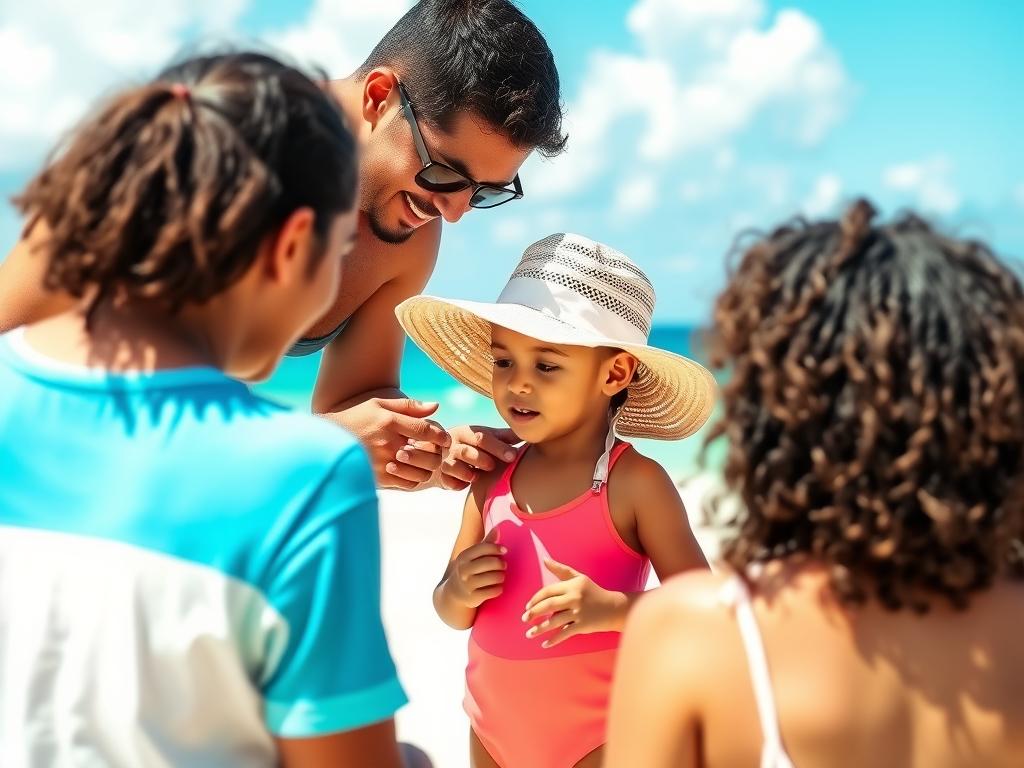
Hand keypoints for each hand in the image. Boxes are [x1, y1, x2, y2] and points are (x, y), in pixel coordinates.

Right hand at [329, 397, 449, 490]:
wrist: (328, 441)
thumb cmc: (356, 418)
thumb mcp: (378, 404)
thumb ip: (409, 406)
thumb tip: (436, 406)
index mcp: (389, 422)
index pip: (427, 430)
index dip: (441, 435)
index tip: (445, 438)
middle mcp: (387, 443)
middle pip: (429, 455)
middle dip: (438, 453)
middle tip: (436, 451)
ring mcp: (383, 463)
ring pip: (421, 473)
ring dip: (427, 468)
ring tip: (423, 461)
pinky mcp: (379, 478)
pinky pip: (407, 484)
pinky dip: (414, 478)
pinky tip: (410, 470)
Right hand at [405, 425, 518, 490]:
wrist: (447, 457)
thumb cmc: (474, 446)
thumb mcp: (488, 437)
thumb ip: (505, 437)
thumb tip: (527, 433)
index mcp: (466, 432)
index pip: (482, 438)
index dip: (498, 448)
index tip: (513, 456)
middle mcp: (453, 445)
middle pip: (466, 452)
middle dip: (482, 460)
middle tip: (493, 466)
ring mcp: (445, 461)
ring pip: (453, 467)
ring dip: (468, 472)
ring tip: (477, 476)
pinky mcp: (441, 476)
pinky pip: (448, 482)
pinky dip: (457, 484)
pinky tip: (466, 484)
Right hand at [446, 529, 506, 607]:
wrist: (454, 593)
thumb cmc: (469, 569)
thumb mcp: (473, 556)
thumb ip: (486, 543)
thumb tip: (498, 528)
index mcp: (464, 557)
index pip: (484, 548)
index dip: (497, 548)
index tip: (504, 551)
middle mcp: (464, 570)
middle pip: (491, 563)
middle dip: (501, 564)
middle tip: (503, 565)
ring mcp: (468, 584)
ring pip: (495, 577)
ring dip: (501, 576)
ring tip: (500, 576)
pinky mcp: (474, 597)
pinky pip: (494, 591)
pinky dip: (499, 588)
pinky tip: (497, 586)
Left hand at [522, 559, 628, 647]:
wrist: (614, 607)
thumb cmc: (593, 592)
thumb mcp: (579, 578)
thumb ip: (561, 570)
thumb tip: (544, 559)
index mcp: (572, 585)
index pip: (548, 591)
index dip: (535, 599)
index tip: (527, 607)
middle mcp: (575, 598)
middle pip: (548, 606)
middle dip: (533, 613)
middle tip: (524, 619)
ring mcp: (579, 612)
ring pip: (554, 622)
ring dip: (539, 629)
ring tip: (529, 634)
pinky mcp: (583, 625)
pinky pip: (564, 634)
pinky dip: (553, 640)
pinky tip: (544, 644)